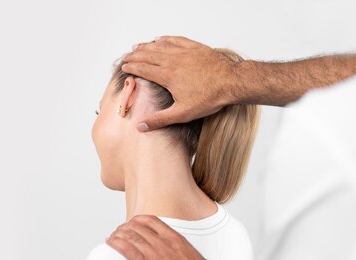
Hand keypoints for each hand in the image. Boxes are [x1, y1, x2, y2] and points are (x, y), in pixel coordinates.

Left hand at [106, 215, 233, 259]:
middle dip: (127, 227)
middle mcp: (162, 243)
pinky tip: (110, 242)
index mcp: (175, 239)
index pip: (153, 221)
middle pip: (138, 227)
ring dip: (119, 234)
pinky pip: (126, 250)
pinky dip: (115, 244)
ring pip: (130, 236)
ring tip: (112, 236)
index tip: (134, 222)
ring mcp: (152, 253)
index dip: (140, 220)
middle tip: (120, 230)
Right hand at [122, 36, 238, 131]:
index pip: (144, 69)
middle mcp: (173, 61)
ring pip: (160, 46)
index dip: (132, 68)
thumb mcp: (182, 114)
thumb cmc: (209, 98)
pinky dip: (166, 39)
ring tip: (138, 46)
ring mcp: (185, 53)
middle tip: (126, 56)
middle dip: (135, 55)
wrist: (231, 82)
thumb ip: (160, 119)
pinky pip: (176, 40)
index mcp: (168, 76)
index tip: (124, 68)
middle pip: (148, 55)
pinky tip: (161, 38)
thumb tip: (141, 126)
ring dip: (147, 46)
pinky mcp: (196, 48)